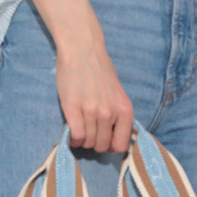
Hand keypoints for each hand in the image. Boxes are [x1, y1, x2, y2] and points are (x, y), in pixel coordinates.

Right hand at [55, 30, 133, 153]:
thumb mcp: (118, 94)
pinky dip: (72, 138)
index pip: (120, 146)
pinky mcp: (73, 108)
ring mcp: (92, 110)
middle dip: (94, 143)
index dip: (111, 146)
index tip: (104, 139)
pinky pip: (76, 135)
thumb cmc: (100, 70)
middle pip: (101, 146)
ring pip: (88, 142)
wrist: (82, 50)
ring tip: (79, 127)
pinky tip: (71, 131)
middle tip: (89, 131)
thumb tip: (115, 138)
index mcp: (124, 110)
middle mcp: (110, 112)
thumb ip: (118, 114)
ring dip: (82, 140)